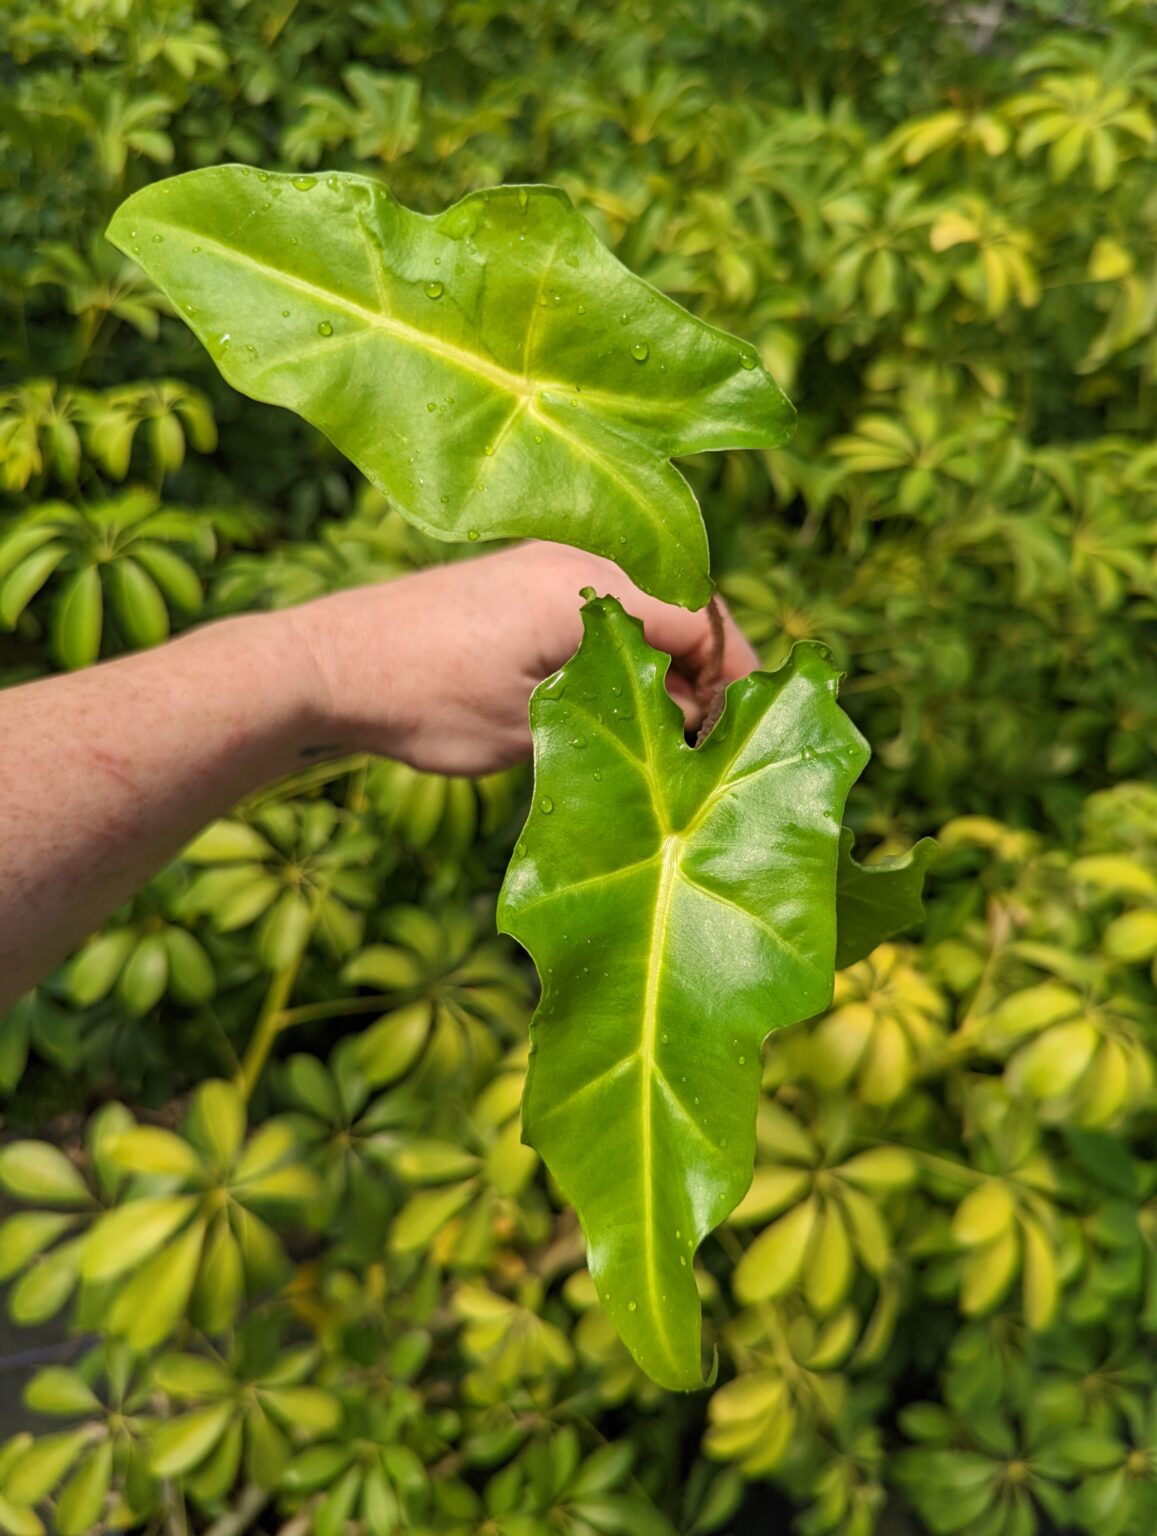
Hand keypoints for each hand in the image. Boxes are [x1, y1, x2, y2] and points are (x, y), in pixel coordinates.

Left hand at [289, 542, 759, 774]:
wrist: (325, 665)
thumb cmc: (427, 701)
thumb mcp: (537, 729)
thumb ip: (623, 721)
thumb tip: (684, 724)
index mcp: (591, 588)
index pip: (699, 621)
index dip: (732, 676)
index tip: (740, 729)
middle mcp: (576, 560)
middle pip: (675, 607)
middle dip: (702, 670)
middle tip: (707, 738)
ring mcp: (543, 565)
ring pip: (635, 610)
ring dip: (657, 663)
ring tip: (663, 732)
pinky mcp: (516, 582)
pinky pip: (595, 609)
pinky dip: (617, 652)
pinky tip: (611, 703)